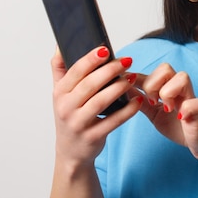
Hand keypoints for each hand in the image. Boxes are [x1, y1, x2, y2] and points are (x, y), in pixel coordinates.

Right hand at [51, 46, 142, 165]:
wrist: (71, 152)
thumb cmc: (69, 116)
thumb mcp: (60, 94)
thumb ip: (59, 69)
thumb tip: (60, 44)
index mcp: (59, 93)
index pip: (75, 71)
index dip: (91, 59)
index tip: (106, 49)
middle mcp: (66, 108)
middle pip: (90, 84)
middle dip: (110, 70)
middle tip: (127, 60)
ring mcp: (78, 124)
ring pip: (101, 101)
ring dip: (119, 87)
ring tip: (132, 77)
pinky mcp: (92, 137)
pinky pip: (113, 121)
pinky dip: (127, 110)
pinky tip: (138, 100)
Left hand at [136, 63, 197, 162]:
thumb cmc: (178, 126)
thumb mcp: (154, 113)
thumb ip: (141, 101)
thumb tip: (123, 88)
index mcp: (167, 88)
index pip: (151, 72)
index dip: (137, 77)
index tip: (128, 86)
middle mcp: (180, 89)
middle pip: (165, 68)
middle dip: (153, 84)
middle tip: (153, 102)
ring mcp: (192, 97)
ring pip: (182, 77)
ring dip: (169, 93)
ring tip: (167, 108)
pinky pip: (196, 102)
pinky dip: (186, 110)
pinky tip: (181, 118)